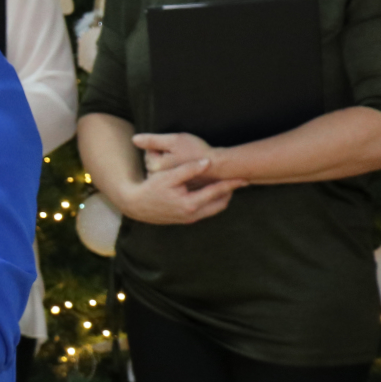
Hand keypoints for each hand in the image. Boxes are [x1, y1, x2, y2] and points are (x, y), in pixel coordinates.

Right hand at [117, 158, 246, 224]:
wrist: (136, 206)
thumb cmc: (150, 188)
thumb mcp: (168, 176)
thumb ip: (189, 169)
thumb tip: (208, 162)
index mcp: (190, 203)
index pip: (217, 192)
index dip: (232, 184)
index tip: (245, 178)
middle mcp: (193, 214)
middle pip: (221, 204)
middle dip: (230, 192)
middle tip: (238, 180)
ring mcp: (189, 219)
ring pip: (214, 209)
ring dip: (222, 197)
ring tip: (228, 184)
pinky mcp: (185, 219)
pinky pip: (206, 210)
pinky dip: (212, 201)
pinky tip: (212, 191)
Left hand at [133, 132, 217, 186]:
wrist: (219, 167)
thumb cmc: (197, 151)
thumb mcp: (175, 140)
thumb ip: (153, 140)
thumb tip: (134, 139)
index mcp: (156, 167)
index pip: (148, 153)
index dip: (160, 146)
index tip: (172, 146)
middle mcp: (160, 179)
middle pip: (154, 164)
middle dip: (162, 157)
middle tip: (178, 153)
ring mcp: (169, 186)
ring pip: (162, 172)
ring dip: (168, 166)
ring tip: (181, 160)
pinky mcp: (179, 190)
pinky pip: (172, 179)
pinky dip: (176, 174)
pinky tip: (185, 168)